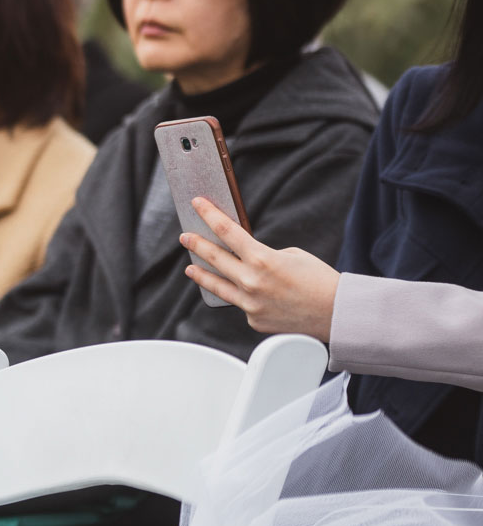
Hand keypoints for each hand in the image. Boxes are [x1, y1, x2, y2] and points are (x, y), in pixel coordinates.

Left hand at [180, 197, 341, 339]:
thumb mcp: (292, 256)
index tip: (197, 204)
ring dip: (202, 274)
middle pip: (214, 258)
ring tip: (191, 267)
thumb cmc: (320, 281)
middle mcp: (251, 282)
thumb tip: (244, 259)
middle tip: (185, 236)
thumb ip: (263, 256)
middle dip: (197, 244)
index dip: (209, 215)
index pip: (227, 231)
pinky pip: (243, 304)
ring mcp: (250, 304)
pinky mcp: (254, 320)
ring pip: (217, 286)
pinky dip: (245, 297)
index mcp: (262, 259)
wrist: (338, 314)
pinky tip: (251, 294)